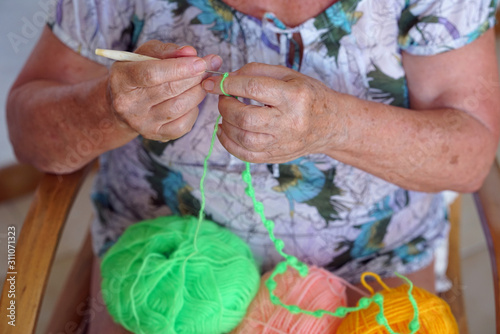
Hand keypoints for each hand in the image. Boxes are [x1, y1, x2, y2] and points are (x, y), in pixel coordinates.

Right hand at [108, 40, 221, 140]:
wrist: (124, 103)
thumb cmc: (137, 73)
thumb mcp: (145, 54)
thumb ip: (167, 50)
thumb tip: (191, 53)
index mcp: (122, 79)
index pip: (152, 74)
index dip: (179, 68)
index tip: (200, 62)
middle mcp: (128, 104)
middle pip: (169, 90)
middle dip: (194, 77)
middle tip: (209, 67)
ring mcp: (142, 122)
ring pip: (179, 107)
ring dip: (197, 92)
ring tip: (203, 81)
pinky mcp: (155, 135)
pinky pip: (183, 125)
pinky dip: (194, 111)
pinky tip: (192, 100)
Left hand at [201, 63, 343, 162]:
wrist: (332, 124)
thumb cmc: (308, 95)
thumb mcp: (289, 74)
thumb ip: (257, 72)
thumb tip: (226, 78)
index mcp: (294, 96)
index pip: (253, 88)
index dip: (227, 84)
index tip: (212, 82)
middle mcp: (290, 122)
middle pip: (245, 118)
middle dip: (225, 107)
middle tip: (223, 98)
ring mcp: (284, 143)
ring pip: (243, 139)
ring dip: (225, 124)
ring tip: (226, 113)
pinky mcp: (278, 156)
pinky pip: (246, 155)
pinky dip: (229, 144)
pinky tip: (225, 131)